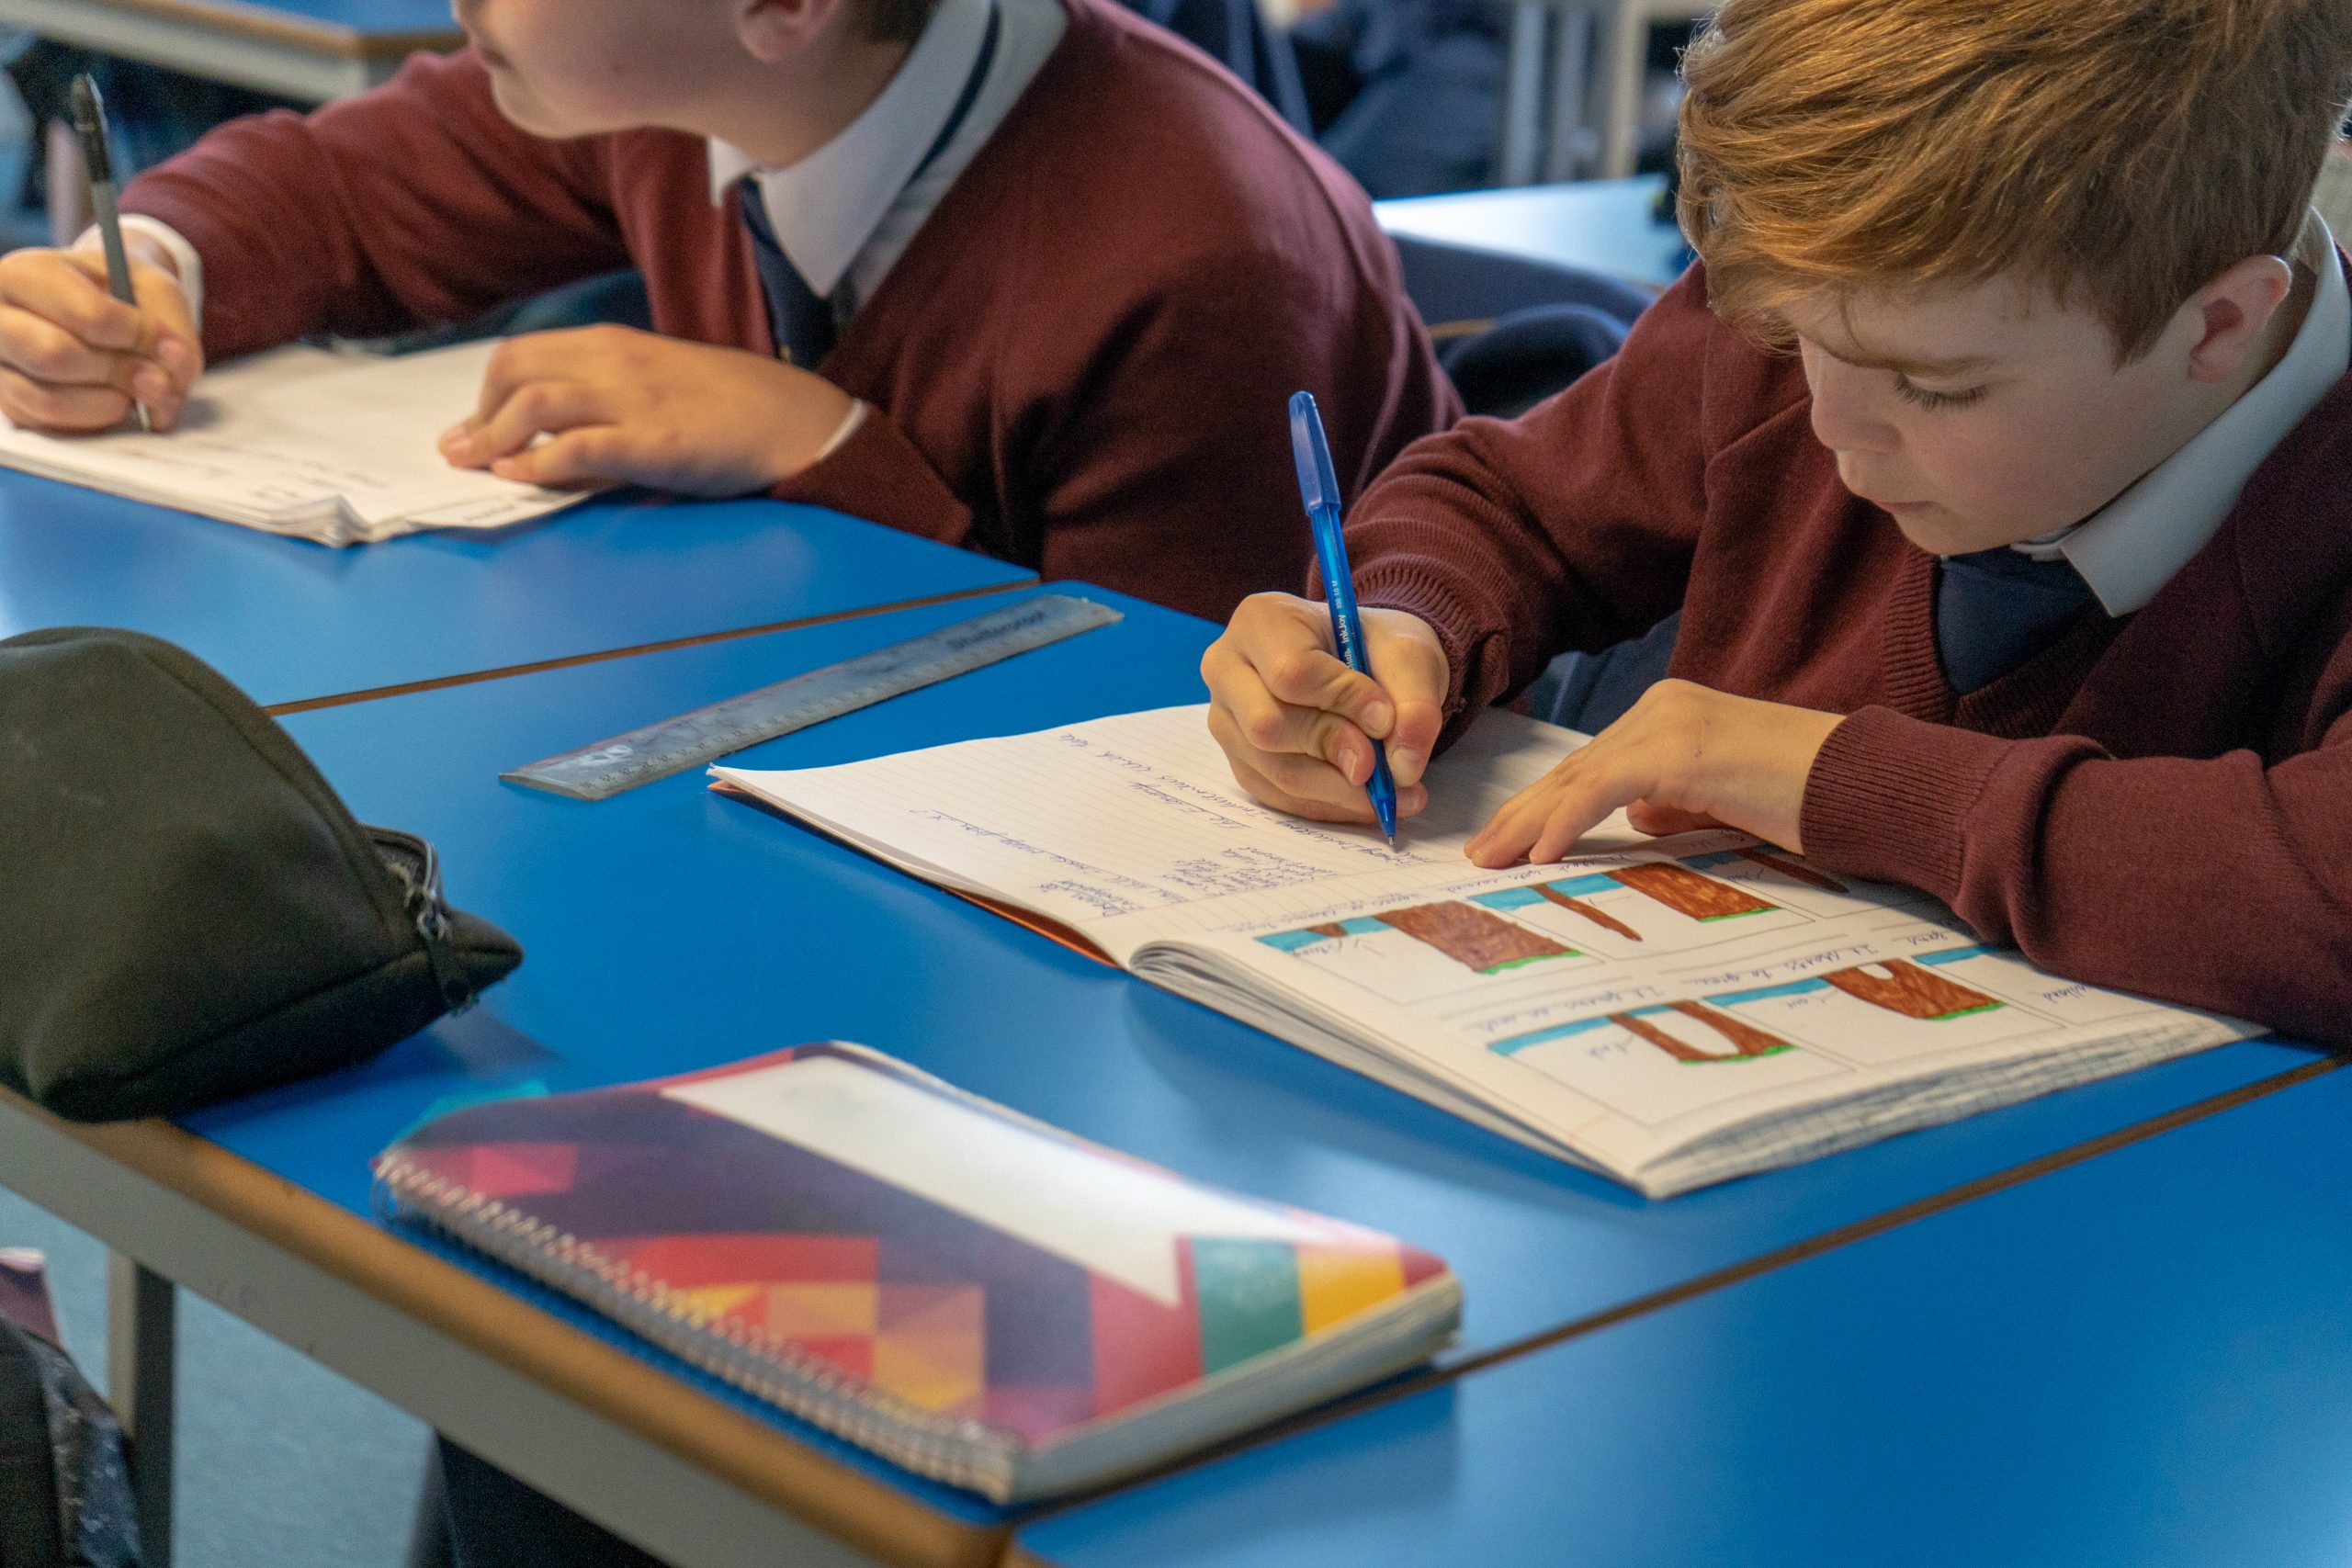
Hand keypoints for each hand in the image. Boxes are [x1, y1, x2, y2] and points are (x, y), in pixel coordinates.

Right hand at [0, 241, 200, 431]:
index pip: (85, 315)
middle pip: (55, 357)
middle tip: (156, 381)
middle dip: (119, 374)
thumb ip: (171, 332)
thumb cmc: (119, 291)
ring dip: (109, 405)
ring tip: (136, 393)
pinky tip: (112, 401)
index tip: (165, 345)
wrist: (93, 302)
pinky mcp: (9, 404)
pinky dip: (94, 422)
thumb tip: (166, 388)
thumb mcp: (154, 289)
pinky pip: (52, 427)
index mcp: (28, 272)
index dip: (136, 337)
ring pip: (50, 400)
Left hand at [438, 325, 857, 494]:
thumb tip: (550, 435)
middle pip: (515, 370)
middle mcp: (616, 363)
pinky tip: (519, 478)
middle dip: (478, 412)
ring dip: (494, 436)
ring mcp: (635, 401)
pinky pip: (579, 446)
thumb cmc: (731, 408)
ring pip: (536, 402)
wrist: (796, 420)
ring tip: (474, 466)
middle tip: (463, 451)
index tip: (471, 427)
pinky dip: (538, 463)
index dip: (485, 392)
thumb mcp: (659, 386)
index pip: (523, 354)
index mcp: (614, 345)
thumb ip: (606, 399)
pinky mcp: (655, 442)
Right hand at [1201, 591, 1449, 823]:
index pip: (1289, 672)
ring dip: (1341, 790)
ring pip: (1277, 771)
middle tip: (1386, 766)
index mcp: (1261, 620)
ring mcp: (1229, 721)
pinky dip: (1332, 804)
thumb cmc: (1375, 648)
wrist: (1363, 664)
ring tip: (1396, 791)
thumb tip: (1403, 766)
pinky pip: (1281, 798)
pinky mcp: (1241, 762)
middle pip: (1268, 727)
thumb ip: (1414, 704)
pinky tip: (1368, 798)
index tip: (1387, 719)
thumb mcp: (1409, 657)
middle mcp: (1229, 669)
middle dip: (1335, 750)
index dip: (1342, 702)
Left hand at [1465, 679, 1845, 866]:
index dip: (1543, 804)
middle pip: (1574, 768)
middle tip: (1480, 854)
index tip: (1508, 841)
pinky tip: (1541, 851)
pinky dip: (1569, 818)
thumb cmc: (1805, 798)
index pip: (1591, 765)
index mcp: (1669, 716)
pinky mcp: (1683, 749)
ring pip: (1580, 775)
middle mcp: (1662, 708)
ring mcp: (1671, 722)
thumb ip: (1675, 801)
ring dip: (1530, 820)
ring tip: (1493, 859)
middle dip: (1523, 813)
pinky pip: (1607, 786)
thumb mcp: (1723, 799)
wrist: (1864, 783)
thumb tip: (1637, 818)